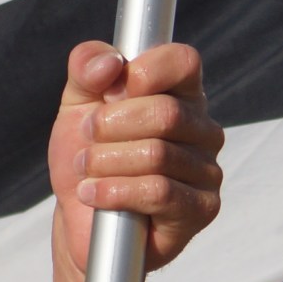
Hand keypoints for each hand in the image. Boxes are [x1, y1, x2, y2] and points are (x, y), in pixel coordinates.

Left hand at [48, 40, 222, 272]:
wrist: (80, 220)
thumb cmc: (86, 158)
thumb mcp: (75, 106)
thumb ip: (86, 69)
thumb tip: (110, 63)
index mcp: (179, 94)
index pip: (182, 61)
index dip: (144, 71)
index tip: (110, 93)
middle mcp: (202, 129)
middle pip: (165, 112)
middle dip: (109, 126)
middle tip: (86, 141)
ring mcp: (207, 169)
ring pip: (157, 154)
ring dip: (105, 163)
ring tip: (87, 172)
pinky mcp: (202, 208)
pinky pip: (159, 192)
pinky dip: (114, 192)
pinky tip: (93, 194)